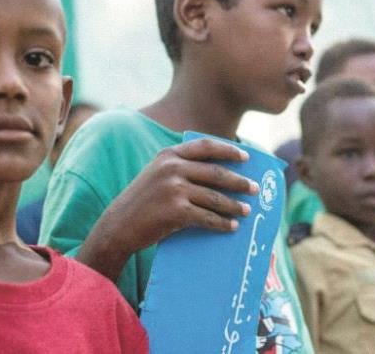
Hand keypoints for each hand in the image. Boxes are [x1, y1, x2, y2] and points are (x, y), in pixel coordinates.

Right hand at [77, 138, 257, 279]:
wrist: (118, 226)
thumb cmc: (142, 201)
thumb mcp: (156, 174)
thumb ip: (180, 166)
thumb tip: (219, 170)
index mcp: (169, 155)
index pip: (205, 146)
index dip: (228, 150)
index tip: (246, 157)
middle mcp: (172, 168)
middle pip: (216, 173)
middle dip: (239, 182)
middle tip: (255, 189)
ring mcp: (174, 189)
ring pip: (215, 197)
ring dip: (234, 205)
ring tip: (246, 210)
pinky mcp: (176, 212)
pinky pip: (207, 217)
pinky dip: (222, 223)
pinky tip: (232, 227)